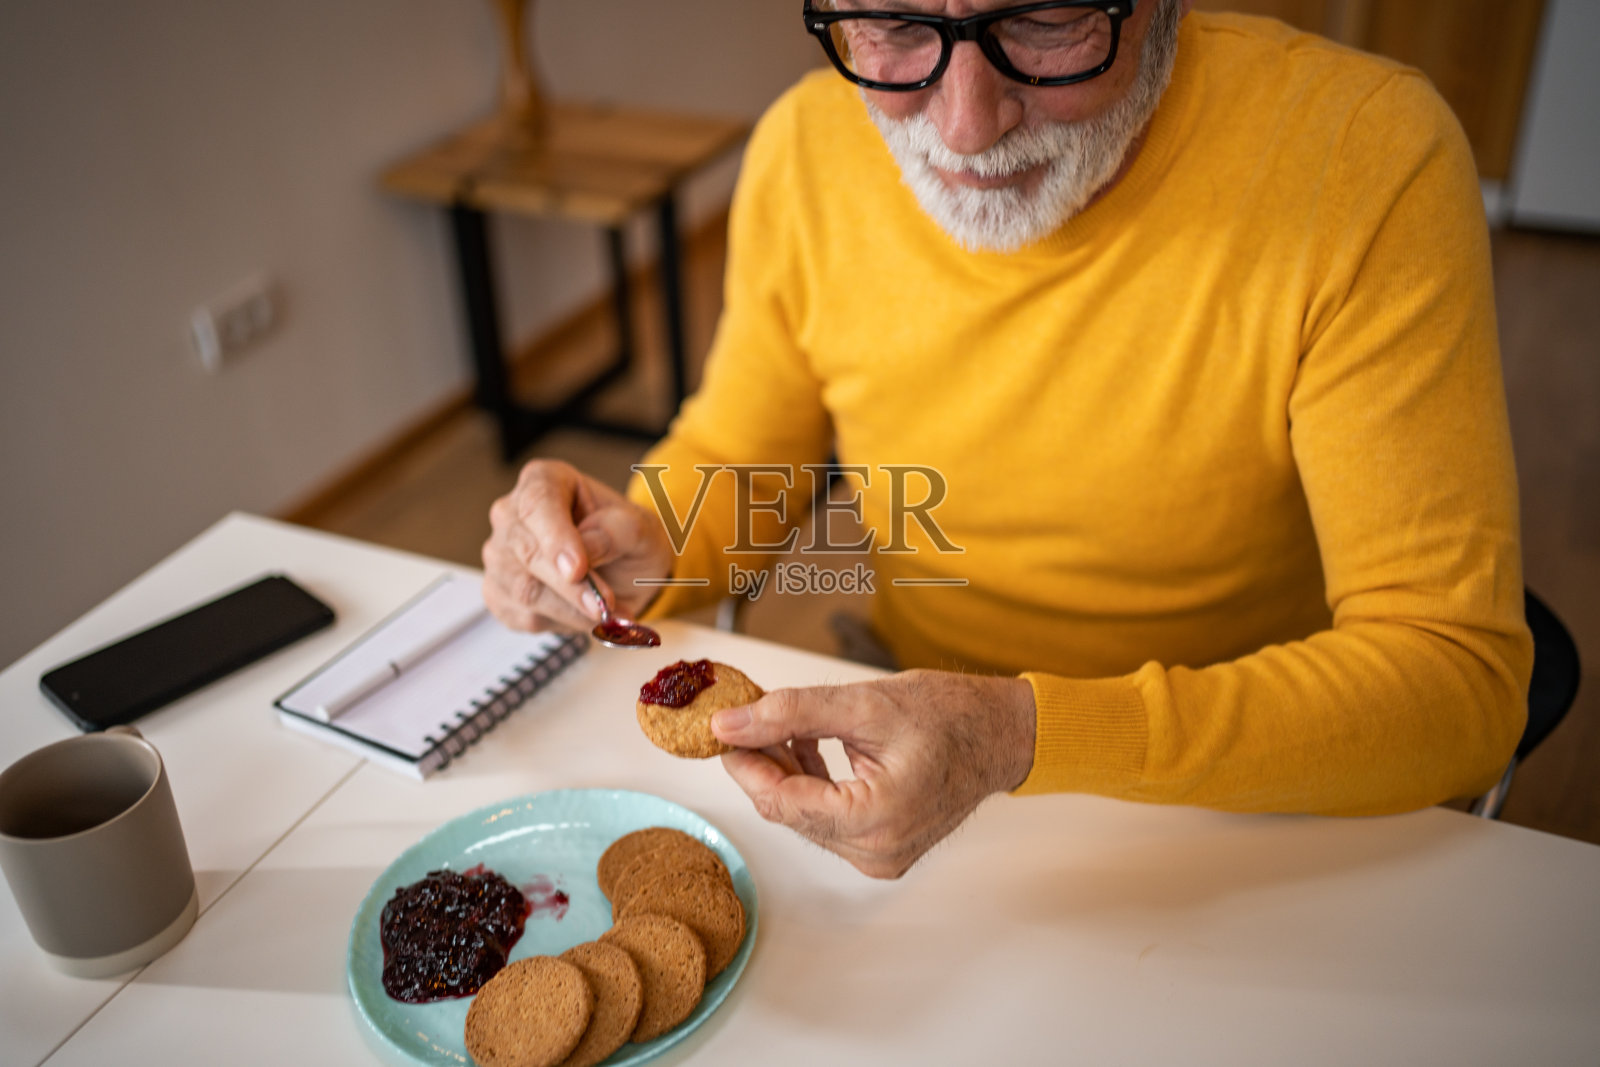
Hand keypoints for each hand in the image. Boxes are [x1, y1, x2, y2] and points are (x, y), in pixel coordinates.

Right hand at [482, 459, 671, 631]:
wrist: (623, 569)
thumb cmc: (627, 539)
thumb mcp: (640, 528)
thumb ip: (616, 532)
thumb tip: (586, 550)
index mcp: (544, 481)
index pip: (538, 504)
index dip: (555, 538)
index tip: (577, 569)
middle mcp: (512, 514)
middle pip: (527, 552)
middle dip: (570, 587)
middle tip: (605, 606)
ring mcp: (500, 555)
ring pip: (525, 591)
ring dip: (572, 611)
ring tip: (611, 614)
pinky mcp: (499, 593)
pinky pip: (525, 616)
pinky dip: (563, 623)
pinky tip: (586, 616)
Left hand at [711, 670, 1036, 878]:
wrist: (1001, 734)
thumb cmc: (950, 715)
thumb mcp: (863, 704)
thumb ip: (791, 713)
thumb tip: (730, 724)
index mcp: (875, 820)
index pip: (780, 802)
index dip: (743, 763)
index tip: (722, 729)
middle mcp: (876, 853)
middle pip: (789, 812)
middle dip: (763, 763)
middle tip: (747, 717)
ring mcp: (881, 858)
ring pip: (804, 815)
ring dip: (786, 770)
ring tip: (785, 722)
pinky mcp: (882, 850)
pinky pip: (827, 819)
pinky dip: (812, 782)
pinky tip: (810, 743)